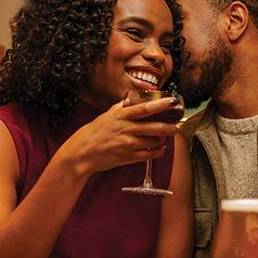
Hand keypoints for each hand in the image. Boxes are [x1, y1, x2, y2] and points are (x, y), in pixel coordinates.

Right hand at [58, 98, 178, 174]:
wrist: (82, 153)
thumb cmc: (93, 133)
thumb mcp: (106, 115)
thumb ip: (121, 107)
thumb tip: (131, 101)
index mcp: (122, 116)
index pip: (146, 108)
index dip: (162, 105)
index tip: (172, 101)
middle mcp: (127, 130)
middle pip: (156, 127)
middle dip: (170, 127)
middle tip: (175, 125)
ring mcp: (129, 144)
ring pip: (155, 141)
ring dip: (164, 139)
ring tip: (164, 136)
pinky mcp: (129, 157)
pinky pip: (150, 155)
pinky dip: (160, 151)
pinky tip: (162, 148)